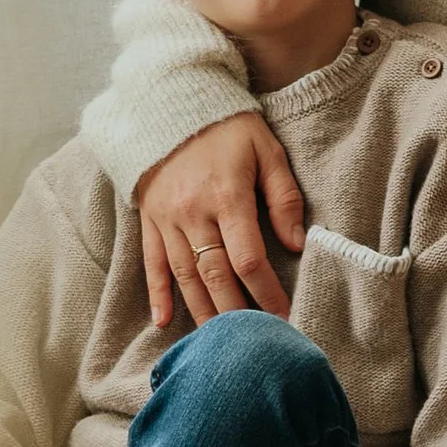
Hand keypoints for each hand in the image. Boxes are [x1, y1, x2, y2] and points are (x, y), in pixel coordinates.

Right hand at [138, 112, 306, 326]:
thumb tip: (297, 243)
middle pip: (215, 275)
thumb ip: (283, 197)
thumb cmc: (228, 128)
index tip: (284, 316)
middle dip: (236, 312)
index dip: (266, 292)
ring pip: (185, 275)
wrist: (170, 104)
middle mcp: (193, 213)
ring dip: (202, 310)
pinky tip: (165, 320)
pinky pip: (152, 262)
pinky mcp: (149, 219)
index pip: (248, 258)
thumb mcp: (267, 151)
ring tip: (218, 342)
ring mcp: (166, 219)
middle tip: (252, 343)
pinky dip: (158, 293)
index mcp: (227, 197)